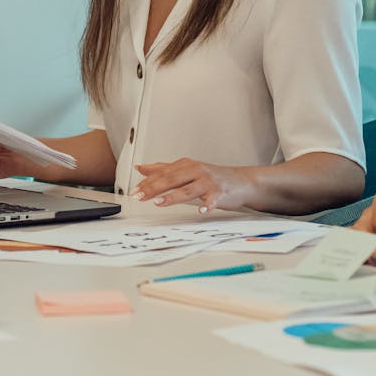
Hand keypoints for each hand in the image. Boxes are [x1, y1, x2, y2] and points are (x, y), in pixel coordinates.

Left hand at [132, 158, 251, 211]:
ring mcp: (208, 182)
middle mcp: (195, 171)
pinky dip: (206, 205)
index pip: (162, 173)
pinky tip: (200, 211)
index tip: (134, 190)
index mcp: (185, 165)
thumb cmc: (211, 177)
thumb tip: (141, 168)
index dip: (147, 182)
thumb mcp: (186, 170)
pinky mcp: (220, 193)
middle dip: (154, 188)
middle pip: (172, 179)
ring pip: (188, 189)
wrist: (241, 181)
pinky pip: (212, 200)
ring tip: (159, 203)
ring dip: (173, 196)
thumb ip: (163, 169)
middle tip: (139, 196)